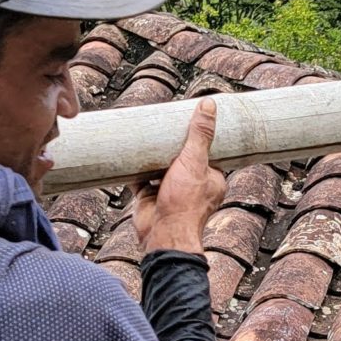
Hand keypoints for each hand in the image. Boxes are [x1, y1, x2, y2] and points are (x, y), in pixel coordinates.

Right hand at [135, 99, 225, 255]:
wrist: (162, 234)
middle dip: (172, 144)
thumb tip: (208, 105)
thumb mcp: (194, 161)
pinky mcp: (149, 196)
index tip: (189, 120)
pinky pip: (141, 177)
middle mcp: (191, 185)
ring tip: (146, 132)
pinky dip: (135, 167)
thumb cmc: (185, 203)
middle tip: (164, 123)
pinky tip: (130, 151)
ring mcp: (169, 191)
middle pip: (181, 158)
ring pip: (160, 167)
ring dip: (153, 155)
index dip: (198, 137)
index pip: (207, 152)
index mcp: (211, 179)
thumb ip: (200, 134)